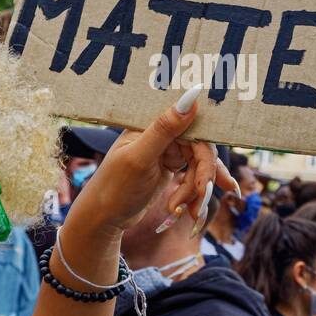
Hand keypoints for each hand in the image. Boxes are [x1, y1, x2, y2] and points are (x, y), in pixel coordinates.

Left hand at [66, 84, 238, 233]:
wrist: (103, 218)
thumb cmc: (114, 187)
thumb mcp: (139, 158)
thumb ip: (165, 129)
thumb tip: (191, 97)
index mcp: (152, 124)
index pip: (192, 129)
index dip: (206, 151)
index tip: (212, 175)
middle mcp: (162, 133)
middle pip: (201, 149)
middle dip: (202, 177)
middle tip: (200, 198)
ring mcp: (168, 150)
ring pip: (200, 165)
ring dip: (198, 190)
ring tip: (191, 212)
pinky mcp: (171, 166)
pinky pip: (194, 175)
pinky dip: (196, 193)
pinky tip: (196, 209)